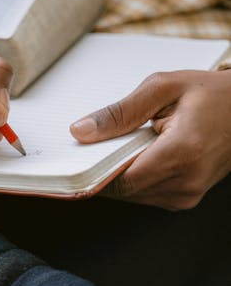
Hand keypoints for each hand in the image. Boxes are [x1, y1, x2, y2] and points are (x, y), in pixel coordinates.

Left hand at [70, 70, 230, 209]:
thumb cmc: (209, 94)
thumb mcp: (161, 87)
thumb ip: (119, 112)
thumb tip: (82, 131)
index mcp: (182, 152)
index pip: (121, 180)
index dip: (93, 170)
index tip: (76, 156)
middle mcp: (187, 181)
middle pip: (123, 190)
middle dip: (104, 167)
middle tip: (98, 140)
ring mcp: (188, 194)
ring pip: (133, 194)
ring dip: (120, 171)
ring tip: (128, 140)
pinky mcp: (186, 197)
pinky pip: (146, 193)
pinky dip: (135, 175)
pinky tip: (140, 151)